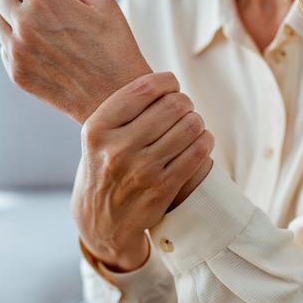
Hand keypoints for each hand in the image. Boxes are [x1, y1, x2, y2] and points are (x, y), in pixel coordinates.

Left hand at [0, 0, 151, 123]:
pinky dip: (16, 46)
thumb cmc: (116, 50)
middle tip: (43, 10)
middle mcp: (25, 23)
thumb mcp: (104, 6)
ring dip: (12, 22)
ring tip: (41, 31)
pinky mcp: (16, 73)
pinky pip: (4, 49)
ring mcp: (17, 50)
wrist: (115, 101)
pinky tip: (43, 53)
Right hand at [72, 73, 213, 271]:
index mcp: (97, 129)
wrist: (101, 220)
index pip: (144, 89)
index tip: (171, 86)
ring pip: (189, 126)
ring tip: (190, 124)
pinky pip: (198, 153)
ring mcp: (141, 171)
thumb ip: (124, 109)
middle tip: (182, 108)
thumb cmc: (104, 166)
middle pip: (172, 105)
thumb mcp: (97, 136)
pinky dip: (204, 141)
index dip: (167, 81)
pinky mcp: (162, 189)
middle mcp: (116, 149)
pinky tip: (200, 141)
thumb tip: (166, 83)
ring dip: (196, 121)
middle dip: (184, 102)